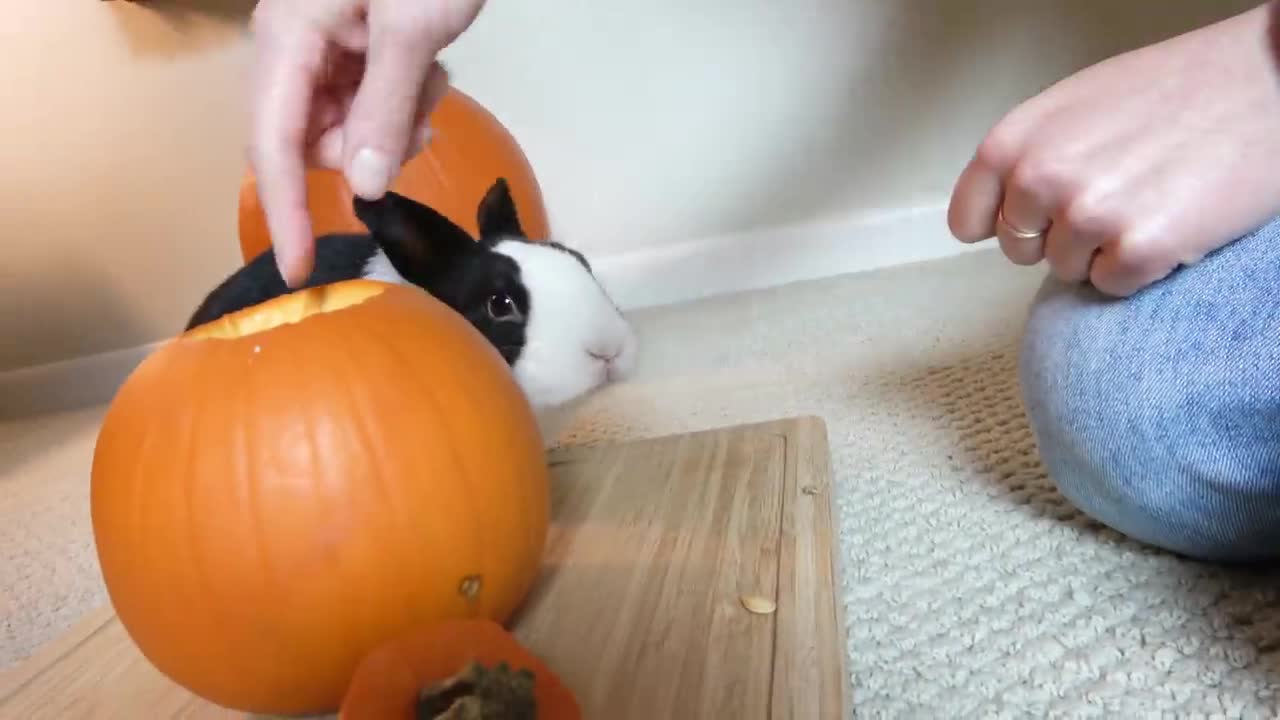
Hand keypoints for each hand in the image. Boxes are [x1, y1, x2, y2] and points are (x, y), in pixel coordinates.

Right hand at [248, 0, 486, 286]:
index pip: (273, 146)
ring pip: (346, 126)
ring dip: (394, 123)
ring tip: (432, 80)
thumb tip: (365, 188)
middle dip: (367, 149)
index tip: (295, 271)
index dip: (284, 210)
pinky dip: (401, 101)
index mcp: (288, 39)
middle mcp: (292, 45)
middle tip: (420, 126)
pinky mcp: (350, 43)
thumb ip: (386, 111)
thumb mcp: (413, 33)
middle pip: (311, 140)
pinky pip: (365, 100)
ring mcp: (320, 44)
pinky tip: (429, 68)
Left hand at [947, 4, 1279, 296]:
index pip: (968, 219)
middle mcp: (1040, 178)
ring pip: (1068, 271)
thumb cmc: (1177, 87)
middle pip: (1020, 250)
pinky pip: (1113, 286)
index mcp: (1015, 140)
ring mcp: (1088, 216)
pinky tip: (1171, 219)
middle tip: (1114, 196)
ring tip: (1149, 199)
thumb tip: (1000, 207)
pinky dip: (1142, 266)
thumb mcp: (1077, 105)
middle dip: (1059, 235)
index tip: (1032, 219)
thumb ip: (1030, 154)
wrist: (1267, 80)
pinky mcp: (1138, 250)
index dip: (1002, 224)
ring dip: (1104, 249)